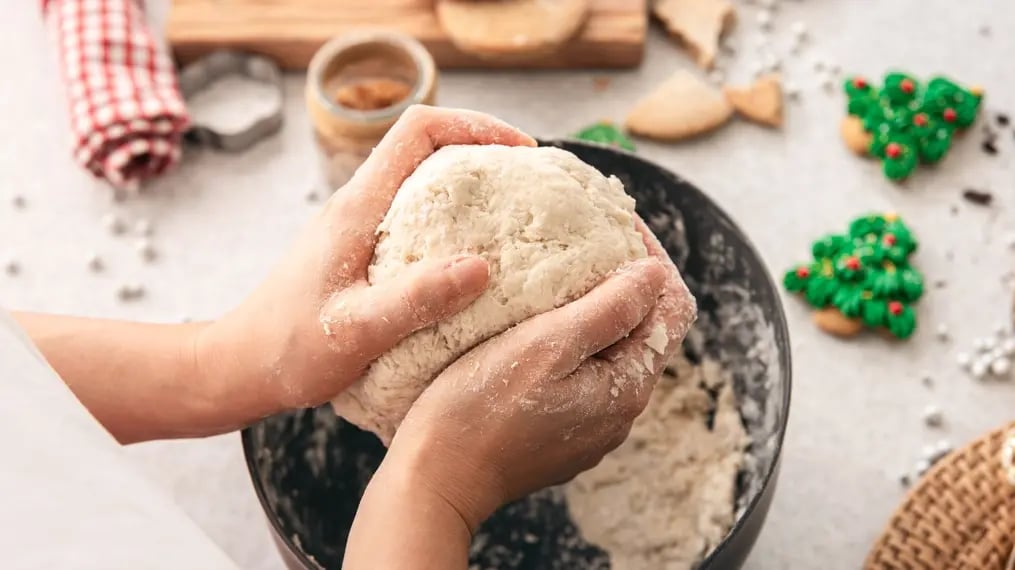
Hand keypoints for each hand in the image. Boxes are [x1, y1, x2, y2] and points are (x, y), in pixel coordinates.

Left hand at [197, 105, 535, 421]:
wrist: (241, 368)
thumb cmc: (289, 350)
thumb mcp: (355, 330)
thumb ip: (416, 299)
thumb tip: (481, 266)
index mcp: (357, 207)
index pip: (419, 129)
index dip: (475, 125)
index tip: (520, 153)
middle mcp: (358, 206)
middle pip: (426, 147)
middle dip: (482, 153)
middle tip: (529, 186)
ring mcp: (359, 227)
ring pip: (422, 182)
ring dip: (469, 188)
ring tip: (513, 220)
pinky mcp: (360, 252)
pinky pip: (416, 218)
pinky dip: (453, 224)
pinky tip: (474, 262)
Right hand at [380, 225, 695, 530]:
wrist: (433, 481)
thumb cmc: (480, 412)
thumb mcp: (547, 347)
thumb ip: (609, 310)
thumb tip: (655, 274)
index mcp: (627, 388)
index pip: (673, 309)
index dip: (654, 259)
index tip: (620, 222)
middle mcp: (617, 411)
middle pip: (645, 330)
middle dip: (626, 280)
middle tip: (589, 237)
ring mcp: (587, 424)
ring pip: (610, 350)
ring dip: (595, 308)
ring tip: (559, 271)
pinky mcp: (556, 429)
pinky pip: (579, 371)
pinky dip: (569, 336)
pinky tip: (533, 319)